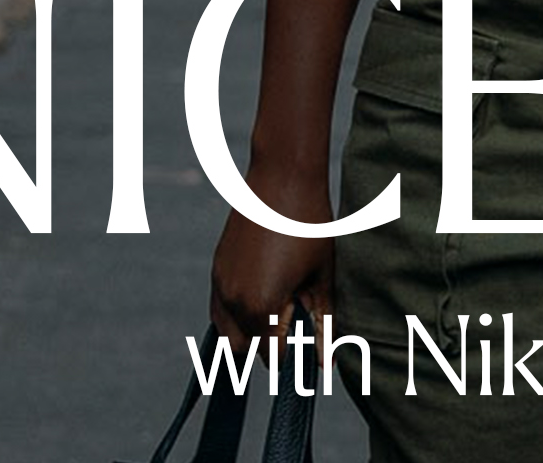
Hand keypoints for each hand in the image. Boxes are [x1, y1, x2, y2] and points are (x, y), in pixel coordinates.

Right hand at [209, 164, 337, 346]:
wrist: (282, 180)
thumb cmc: (311, 228)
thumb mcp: (323, 278)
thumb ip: (323, 323)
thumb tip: (326, 362)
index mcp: (261, 307)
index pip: (271, 357)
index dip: (292, 357)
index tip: (307, 351)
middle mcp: (232, 302)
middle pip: (243, 350)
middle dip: (268, 348)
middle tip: (295, 331)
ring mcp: (219, 286)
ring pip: (225, 334)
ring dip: (248, 335)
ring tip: (280, 315)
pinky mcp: (216, 272)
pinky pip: (218, 311)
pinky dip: (235, 318)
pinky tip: (262, 302)